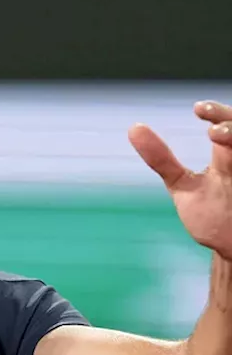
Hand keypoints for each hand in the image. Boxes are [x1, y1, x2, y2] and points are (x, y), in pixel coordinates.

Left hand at [130, 100, 231, 256]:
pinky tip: (230, 176)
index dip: (217, 112)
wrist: (230, 245)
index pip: (228, 125)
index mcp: (230, 156)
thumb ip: (161, 159)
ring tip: (220, 138)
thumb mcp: (182, 185)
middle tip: (214, 132)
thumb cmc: (211, 210)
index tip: (197, 109)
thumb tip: (133, 128)